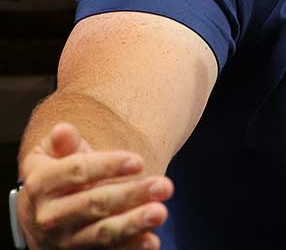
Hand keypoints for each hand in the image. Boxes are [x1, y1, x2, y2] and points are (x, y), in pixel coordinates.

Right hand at [17, 123, 170, 249]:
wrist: (39, 218)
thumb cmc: (56, 177)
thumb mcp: (51, 156)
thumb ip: (62, 144)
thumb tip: (63, 130)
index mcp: (41, 185)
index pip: (76, 172)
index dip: (107, 166)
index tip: (138, 161)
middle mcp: (50, 216)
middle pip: (93, 204)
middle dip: (129, 194)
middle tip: (164, 185)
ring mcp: (65, 240)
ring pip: (101, 233)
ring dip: (132, 224)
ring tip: (160, 212)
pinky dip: (130, 248)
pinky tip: (151, 240)